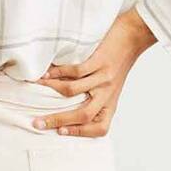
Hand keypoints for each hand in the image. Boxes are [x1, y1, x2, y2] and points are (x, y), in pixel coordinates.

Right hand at [29, 8, 157, 136]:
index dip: (80, 133)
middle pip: (83, 115)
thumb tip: (68, 110)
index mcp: (111, 104)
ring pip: (73, 91)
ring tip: (37, 88)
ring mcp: (104, 78)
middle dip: (57, 120)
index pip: (100, 128)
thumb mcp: (111, 87)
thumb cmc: (117, 63)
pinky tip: (47, 73)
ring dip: (51, 90)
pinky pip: (75, 71)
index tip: (60, 133)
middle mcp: (108, 94)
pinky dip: (57, 72)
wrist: (133, 37)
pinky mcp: (100, 61)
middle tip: (37, 123)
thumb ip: (96, 100)